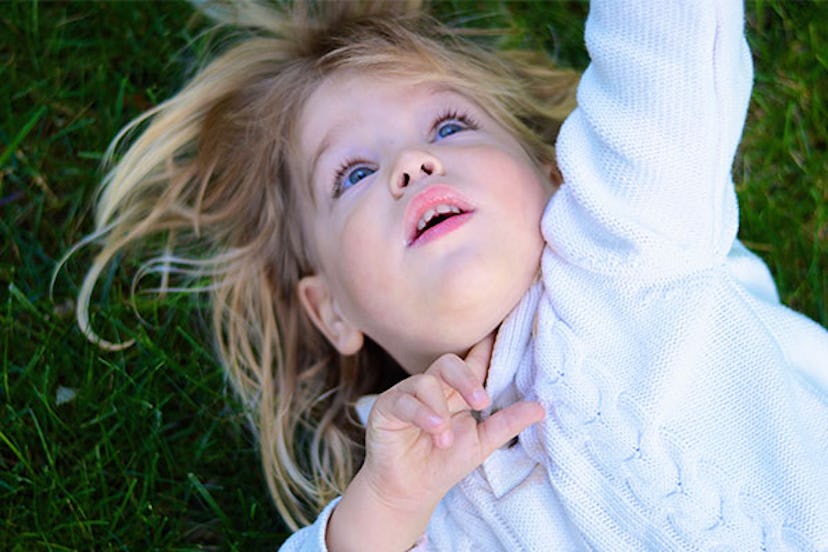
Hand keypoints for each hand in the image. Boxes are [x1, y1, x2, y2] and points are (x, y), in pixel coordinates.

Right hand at [327, 334, 544, 550]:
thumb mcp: (482, 443)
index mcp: (457, 392)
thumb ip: (507, 423)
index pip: (473, 362)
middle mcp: (433, 388)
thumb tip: (541, 408)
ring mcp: (408, 395)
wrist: (409, 492)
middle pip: (449, 362)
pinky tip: (432, 429)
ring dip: (440, 409)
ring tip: (445, 439)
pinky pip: (403, 400)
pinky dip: (420, 412)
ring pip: (426, 381)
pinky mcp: (386, 407)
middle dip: (466, 377)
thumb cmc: (443, 464)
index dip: (487, 346)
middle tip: (481, 402)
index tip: (503, 333)